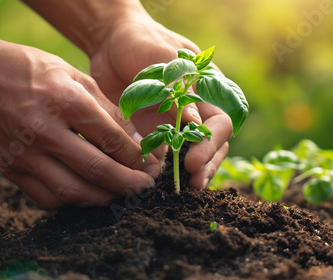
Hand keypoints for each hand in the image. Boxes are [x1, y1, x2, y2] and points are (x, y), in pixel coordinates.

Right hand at [0, 36, 159, 208]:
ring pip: (74, 192)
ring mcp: (25, 154)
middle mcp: (46, 132)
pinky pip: (47, 198)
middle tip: (145, 188)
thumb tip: (136, 141)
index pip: (113, 141)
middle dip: (129, 184)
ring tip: (120, 194)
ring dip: (104, 198)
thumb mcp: (74, 76)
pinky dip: (72, 202)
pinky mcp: (10, 169)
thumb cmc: (30, 70)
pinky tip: (86, 193)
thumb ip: (107, 109)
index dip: (138, 158)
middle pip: (98, 171)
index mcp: (67, 102)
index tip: (151, 166)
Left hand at [89, 6, 232, 188]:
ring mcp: (177, 122)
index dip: (210, 144)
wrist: (112, 41)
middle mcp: (198, 108)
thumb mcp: (163, 61)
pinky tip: (158, 180)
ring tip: (184, 189)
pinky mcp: (156, 130)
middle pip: (213, 143)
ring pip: (193, 152)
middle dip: (207, 164)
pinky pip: (166, 153)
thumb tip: (196, 125)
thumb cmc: (142, 42)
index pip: (220, 122)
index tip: (193, 161)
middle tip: (193, 183)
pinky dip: (165, 168)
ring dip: (192, 171)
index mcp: (209, 88)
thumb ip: (179, 92)